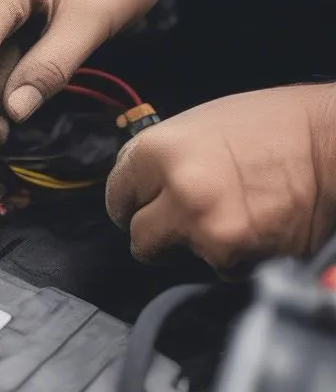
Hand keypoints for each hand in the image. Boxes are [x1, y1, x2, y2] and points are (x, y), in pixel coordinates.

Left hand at [105, 85, 335, 270]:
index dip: (132, 199)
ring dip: (194, 245)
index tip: (142, 203)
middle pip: (137, 234)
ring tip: (228, 214)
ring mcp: (204, 227)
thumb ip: (160, 159)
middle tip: (184, 216)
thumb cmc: (275, 126)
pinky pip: (216, 267)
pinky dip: (231, 255)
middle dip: (157, 230)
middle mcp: (176, 190)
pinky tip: (254, 225)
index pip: (117, 194)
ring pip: (175, 255)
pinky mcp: (234, 255)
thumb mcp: (201, 124)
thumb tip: (136, 187)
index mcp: (159, 150)